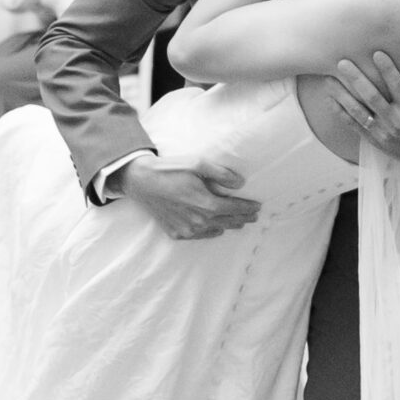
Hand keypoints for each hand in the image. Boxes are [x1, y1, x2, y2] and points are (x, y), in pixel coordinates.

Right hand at [114, 154, 260, 240]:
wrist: (141, 182)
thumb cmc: (169, 170)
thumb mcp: (197, 163)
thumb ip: (221, 173)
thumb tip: (240, 183)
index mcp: (206, 204)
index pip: (235, 209)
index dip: (248, 208)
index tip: (258, 206)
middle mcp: (199, 221)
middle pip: (228, 222)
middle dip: (243, 218)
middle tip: (253, 215)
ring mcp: (187, 230)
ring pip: (216, 230)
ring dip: (229, 225)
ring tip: (239, 222)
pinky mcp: (177, 233)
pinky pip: (200, 235)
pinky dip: (211, 231)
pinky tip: (216, 228)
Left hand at [329, 52, 399, 180]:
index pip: (397, 86)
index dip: (387, 69)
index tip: (377, 53)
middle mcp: (395, 121)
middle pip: (372, 96)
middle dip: (356, 79)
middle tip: (342, 63)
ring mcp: (383, 132)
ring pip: (358, 111)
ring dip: (342, 95)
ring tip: (329, 80)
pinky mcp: (375, 141)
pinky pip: (355, 126)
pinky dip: (341, 113)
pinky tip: (330, 100)